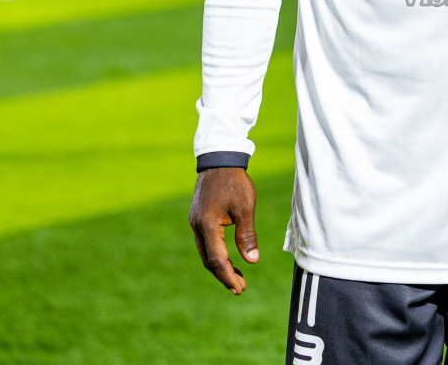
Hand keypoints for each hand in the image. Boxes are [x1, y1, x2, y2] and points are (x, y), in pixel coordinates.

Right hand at [189, 167, 259, 293]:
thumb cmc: (235, 182)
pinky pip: (206, 243)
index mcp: (207, 226)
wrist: (219, 159)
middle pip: (208, 260)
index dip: (228, 276)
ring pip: (206, 253)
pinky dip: (216, 254)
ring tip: (236, 277)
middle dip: (224, 276)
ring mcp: (195, 223)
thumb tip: (252, 261)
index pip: (217, 260)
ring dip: (220, 267)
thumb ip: (247, 235)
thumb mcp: (245, 208)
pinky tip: (228, 258)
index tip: (240, 289)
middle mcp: (197, 227)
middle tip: (240, 288)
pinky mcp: (198, 218)